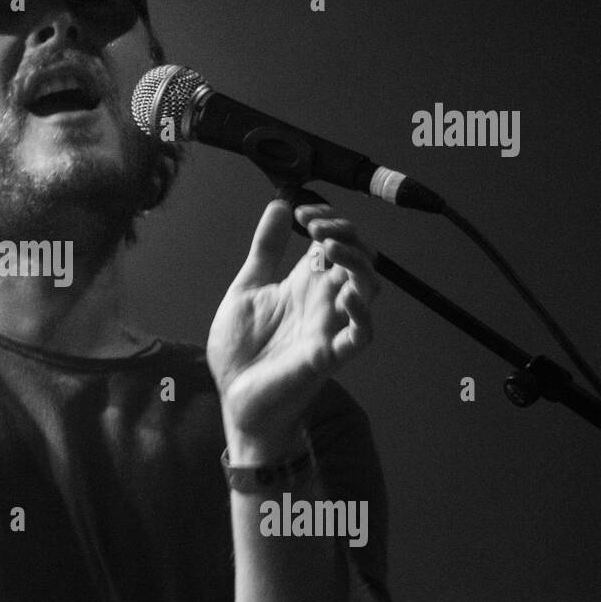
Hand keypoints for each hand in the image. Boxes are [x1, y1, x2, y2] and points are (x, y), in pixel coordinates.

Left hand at [207, 197, 380, 455]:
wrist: (233, 396)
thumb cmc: (242, 349)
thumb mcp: (248, 288)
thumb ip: (265, 249)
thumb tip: (280, 205)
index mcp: (305, 283)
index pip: (335, 240)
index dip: (328, 219)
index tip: (302, 213)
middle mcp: (322, 301)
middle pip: (358, 258)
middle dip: (344, 232)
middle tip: (314, 225)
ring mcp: (328, 327)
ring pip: (368, 289)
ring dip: (356, 262)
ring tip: (328, 247)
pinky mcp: (327, 356)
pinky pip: (361, 336)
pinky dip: (362, 315)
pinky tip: (347, 295)